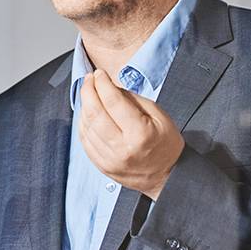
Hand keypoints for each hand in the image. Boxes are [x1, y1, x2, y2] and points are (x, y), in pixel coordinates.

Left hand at [78, 69, 184, 199]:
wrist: (167, 176)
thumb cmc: (166, 143)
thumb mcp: (159, 116)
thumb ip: (133, 99)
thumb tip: (110, 86)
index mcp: (140, 134)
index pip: (113, 101)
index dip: (102, 83)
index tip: (99, 74)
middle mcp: (122, 148)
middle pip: (94, 113)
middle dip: (88, 91)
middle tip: (89, 79)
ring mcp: (109, 160)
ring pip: (86, 126)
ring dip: (84, 105)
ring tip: (89, 93)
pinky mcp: (102, 166)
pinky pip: (84, 140)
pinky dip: (83, 123)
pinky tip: (87, 113)